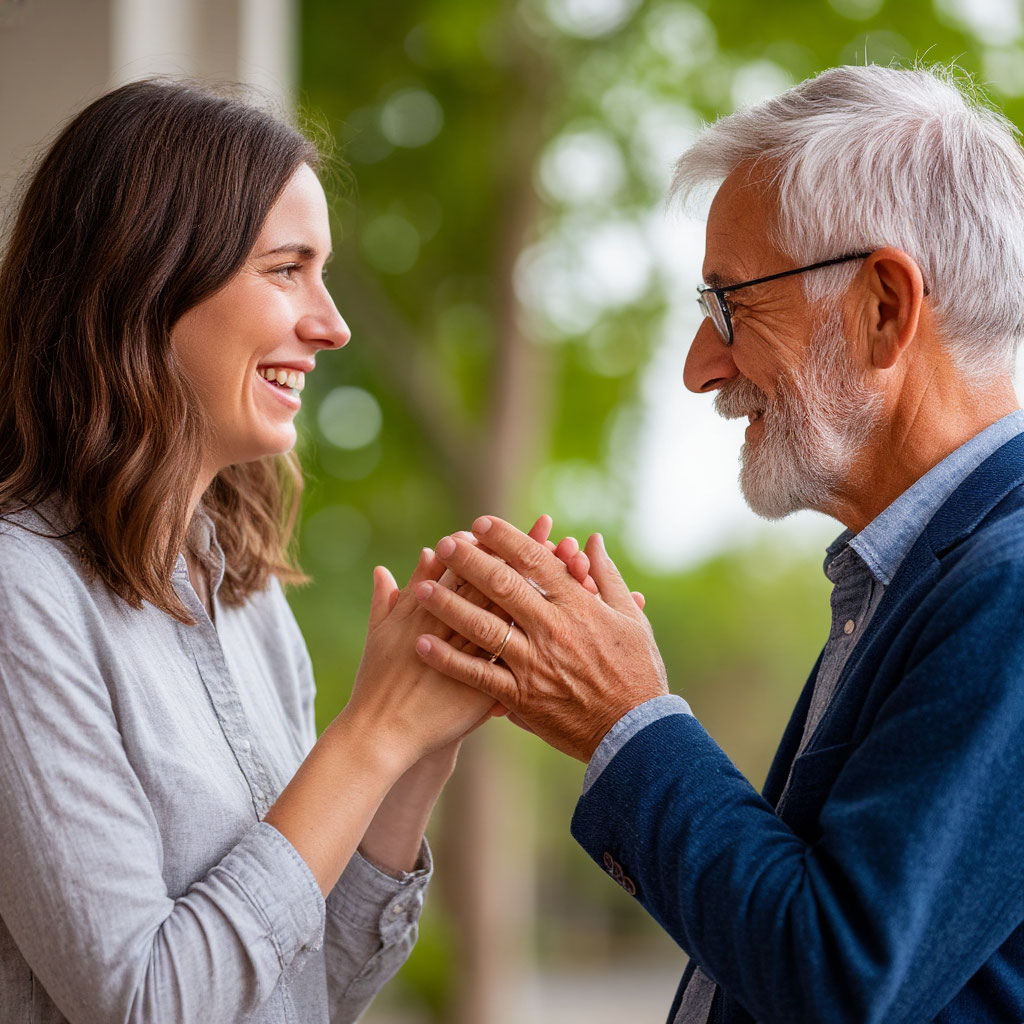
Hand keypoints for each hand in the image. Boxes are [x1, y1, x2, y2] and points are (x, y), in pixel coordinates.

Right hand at [342, 517, 557, 765]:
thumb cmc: (377, 683)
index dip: (495, 543)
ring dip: (543, 590)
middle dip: (528, 556)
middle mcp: (456, 628)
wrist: (382, 733)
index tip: (514, 523)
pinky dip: (542, 639)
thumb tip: (388, 567)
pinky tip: (564, 618)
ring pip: (515, 616)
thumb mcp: (381, 634)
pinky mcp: (488, 686)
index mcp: (430, 609)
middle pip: (498, 584)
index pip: (467, 566)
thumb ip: (387, 599)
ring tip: (571, 561)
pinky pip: (523, 656)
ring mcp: (476, 658)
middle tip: (555, 530)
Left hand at [411, 517, 668, 760]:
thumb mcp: (631, 619)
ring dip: (449, 606)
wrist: (635, 734)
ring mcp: (535, 664)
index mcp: (578, 606)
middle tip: (444, 544)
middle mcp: (552, 630)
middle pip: (502, 586)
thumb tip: (591, 541)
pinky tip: (423, 645)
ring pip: (483, 628)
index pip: (535, 561)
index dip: (506, 539)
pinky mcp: (522, 697)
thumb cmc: (638, 673)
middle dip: (469, 562)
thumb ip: (606, 577)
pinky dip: (449, 660)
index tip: (480, 524)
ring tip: (421, 588)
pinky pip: (479, 675)